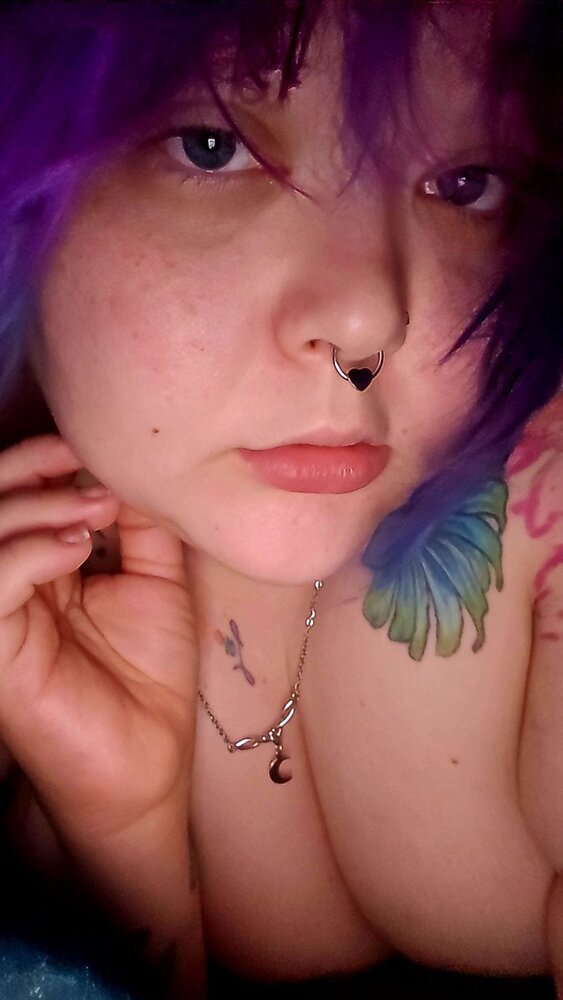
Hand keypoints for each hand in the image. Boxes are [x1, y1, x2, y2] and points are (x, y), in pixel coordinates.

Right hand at [0, 435, 198, 844]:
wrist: (145, 762)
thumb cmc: (148, 677)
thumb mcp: (155, 583)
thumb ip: (142, 527)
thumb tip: (136, 468)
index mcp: (42, 562)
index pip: (22, 493)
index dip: (46, 457)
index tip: (92, 442)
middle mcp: (12, 581)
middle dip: (30, 466)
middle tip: (79, 457)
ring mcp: (1, 614)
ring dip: (35, 503)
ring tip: (94, 507)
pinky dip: (27, 552)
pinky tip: (74, 548)